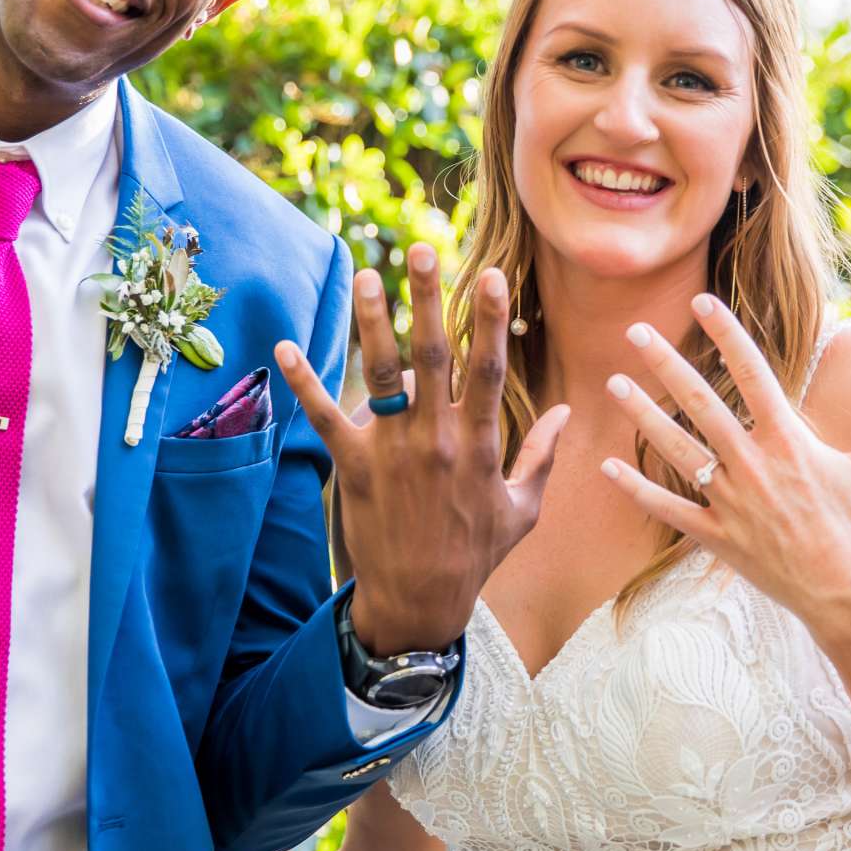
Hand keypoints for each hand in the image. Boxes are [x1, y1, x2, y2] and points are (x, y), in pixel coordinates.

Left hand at [274, 244, 569, 654]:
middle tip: (422, 249)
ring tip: (366, 275)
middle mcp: (436, 439)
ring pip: (382, 375)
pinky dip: (304, 382)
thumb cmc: (475, 554)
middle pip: (434, 356)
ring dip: (373, 323)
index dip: (490, 320)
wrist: (421, 601)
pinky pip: (325, 418)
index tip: (492, 274)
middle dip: (429, 300)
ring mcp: (393, 451)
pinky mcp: (355, 467)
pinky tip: (283, 347)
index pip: (487, 369)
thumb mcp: (523, 509)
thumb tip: (567, 412)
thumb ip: (542, 456)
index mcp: (479, 443)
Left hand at [600, 294, 850, 635]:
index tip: (701, 302)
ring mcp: (730, 502)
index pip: (752, 373)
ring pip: (676, 449)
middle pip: (700, 403)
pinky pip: (669, 509)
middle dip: (665, 362)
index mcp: (790, 442)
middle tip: (635, 330)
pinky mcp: (717, 538)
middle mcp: (753, 465)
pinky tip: (607, 467)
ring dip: (642, 414)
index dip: (726, 334)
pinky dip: (637, 489)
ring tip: (613, 382)